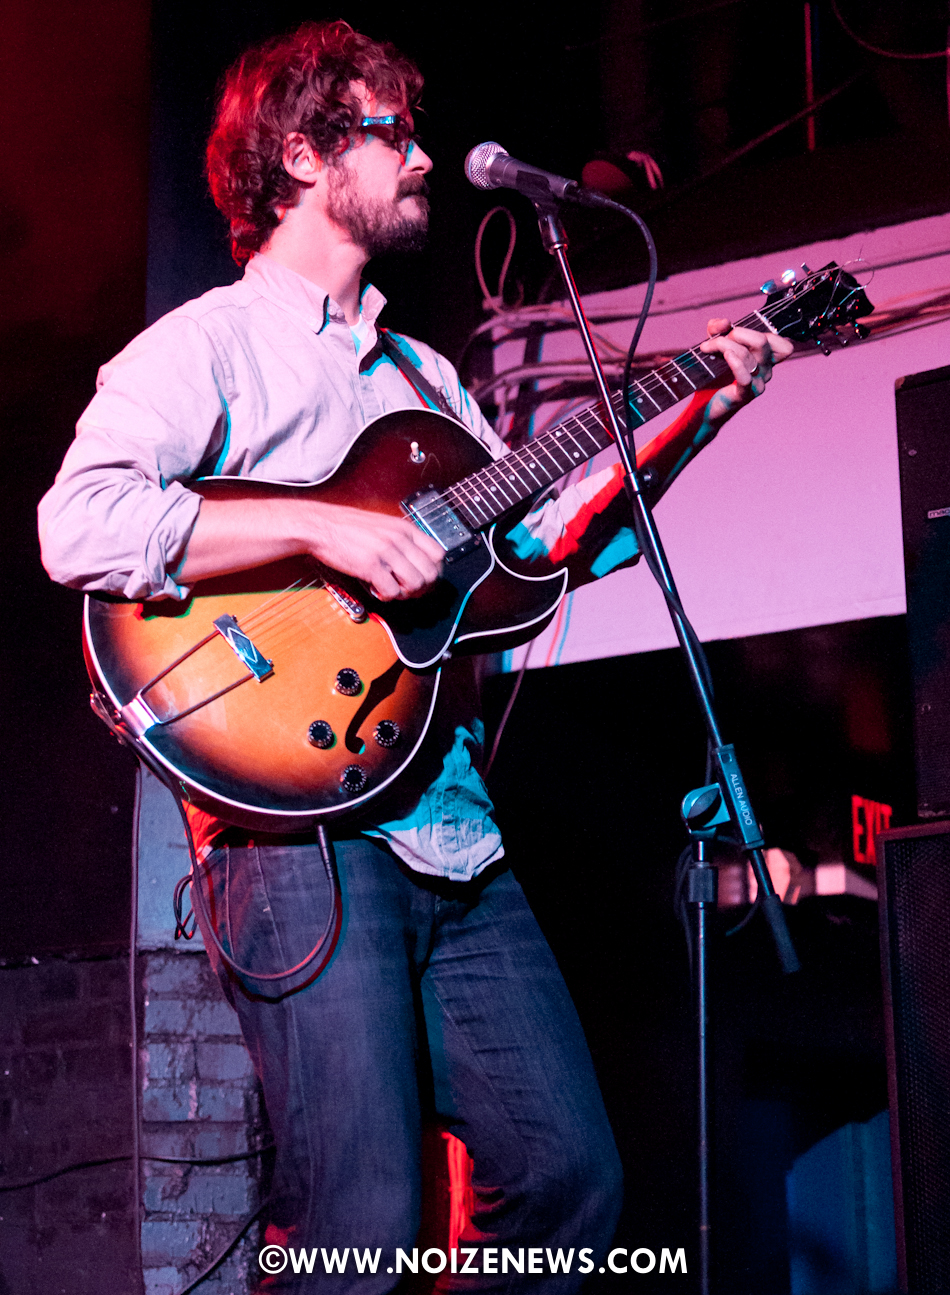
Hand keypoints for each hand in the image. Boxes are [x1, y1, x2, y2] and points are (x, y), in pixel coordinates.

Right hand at [302, 501, 443, 601]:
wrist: (320, 526)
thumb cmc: (348, 527)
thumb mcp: (383, 525)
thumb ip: (402, 539)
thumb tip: (418, 561)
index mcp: (405, 528)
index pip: (439, 554)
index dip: (434, 572)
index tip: (422, 579)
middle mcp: (399, 539)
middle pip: (430, 574)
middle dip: (421, 588)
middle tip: (405, 588)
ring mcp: (386, 552)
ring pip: (415, 584)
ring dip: (404, 593)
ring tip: (389, 589)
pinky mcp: (370, 566)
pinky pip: (392, 591)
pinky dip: (385, 596)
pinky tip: (375, 588)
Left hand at [699, 318, 793, 424]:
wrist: (703, 404)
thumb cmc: (714, 374)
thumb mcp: (715, 344)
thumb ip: (718, 328)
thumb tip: (725, 323)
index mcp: (765, 359)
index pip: (783, 345)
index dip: (761, 330)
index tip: (734, 331)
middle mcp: (765, 371)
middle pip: (761, 341)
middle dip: (738, 334)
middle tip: (717, 340)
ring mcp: (757, 384)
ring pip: (747, 355)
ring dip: (724, 345)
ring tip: (706, 347)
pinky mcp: (744, 395)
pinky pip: (745, 377)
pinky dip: (735, 363)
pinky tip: (726, 356)